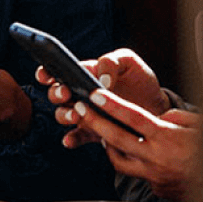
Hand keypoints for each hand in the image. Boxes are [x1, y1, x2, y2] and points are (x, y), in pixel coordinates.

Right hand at [37, 48, 168, 145]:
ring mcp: (86, 113)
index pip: (58, 70)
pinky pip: (77, 136)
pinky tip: (70, 140)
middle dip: (56, 93)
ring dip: (65, 115)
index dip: (46, 72)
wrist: (155, 105)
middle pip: (56, 94)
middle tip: (67, 92)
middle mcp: (80, 94)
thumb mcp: (128, 61)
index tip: (47, 75)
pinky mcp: (94, 131)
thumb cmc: (139, 78)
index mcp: (84, 72)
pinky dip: (71, 139)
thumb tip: (101, 80)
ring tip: (76, 114)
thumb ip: (111, 62)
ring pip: (63, 115)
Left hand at [65, 88, 199, 201]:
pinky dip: (134, 162)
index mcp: (168, 139)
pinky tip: (135, 153)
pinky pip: (138, 173)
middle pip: (116, 139)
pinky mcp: (157, 188)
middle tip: (80, 109)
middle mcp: (157, 158)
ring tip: (101, 132)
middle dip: (95, 122)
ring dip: (108, 146)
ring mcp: (154, 177)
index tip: (95, 96)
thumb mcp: (201, 127)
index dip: (112, 106)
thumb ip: (177, 119)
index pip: (133, 118)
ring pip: (119, 161)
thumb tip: (160, 119)